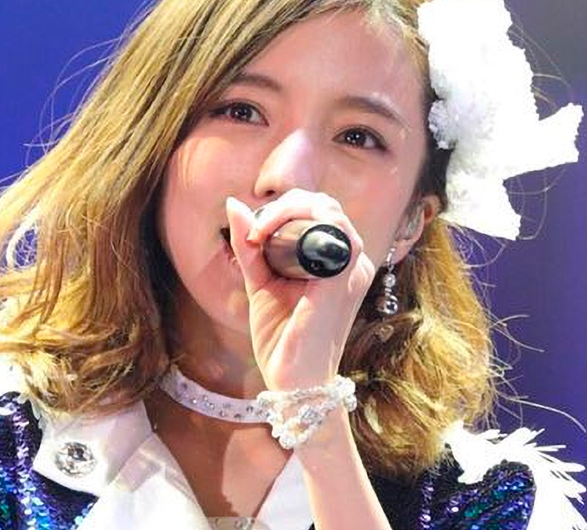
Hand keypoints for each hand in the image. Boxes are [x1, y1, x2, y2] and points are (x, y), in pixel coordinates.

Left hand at [224, 191, 375, 391]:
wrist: (292, 382)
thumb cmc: (282, 337)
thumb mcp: (261, 282)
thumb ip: (249, 246)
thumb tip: (234, 204)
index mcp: (338, 264)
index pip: (320, 212)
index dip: (284, 208)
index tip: (252, 230)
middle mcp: (352, 263)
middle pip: (325, 205)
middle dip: (283, 205)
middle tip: (253, 228)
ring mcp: (351, 270)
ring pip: (328, 210)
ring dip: (286, 210)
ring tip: (258, 231)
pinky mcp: (342, 280)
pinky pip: (329, 230)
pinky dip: (292, 222)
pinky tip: (263, 237)